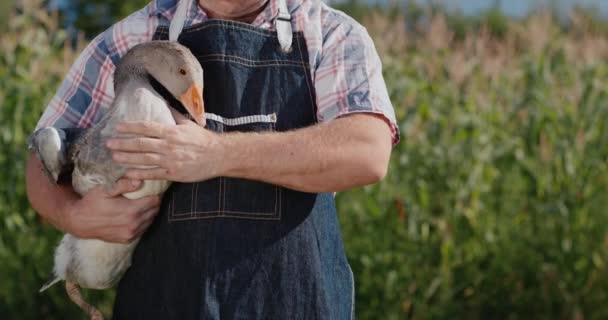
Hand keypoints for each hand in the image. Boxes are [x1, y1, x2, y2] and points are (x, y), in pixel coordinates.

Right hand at [64, 179, 160, 243]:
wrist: (79, 222)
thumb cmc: (92, 203)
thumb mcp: (105, 190)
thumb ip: (123, 185)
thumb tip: (139, 181)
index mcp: (131, 210)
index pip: (155, 201)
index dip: (156, 193)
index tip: (155, 188)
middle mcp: (134, 224)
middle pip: (155, 211)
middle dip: (155, 202)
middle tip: (150, 195)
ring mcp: (131, 234)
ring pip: (151, 221)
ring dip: (150, 212)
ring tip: (145, 204)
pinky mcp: (127, 239)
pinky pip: (143, 230)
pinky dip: (144, 222)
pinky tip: (138, 215)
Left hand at [106, 115, 224, 181]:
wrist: (219, 156)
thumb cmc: (203, 139)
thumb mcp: (189, 124)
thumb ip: (174, 115)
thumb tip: (164, 103)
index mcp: (171, 131)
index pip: (146, 127)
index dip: (130, 127)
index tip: (117, 127)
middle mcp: (168, 145)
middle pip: (140, 144)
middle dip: (122, 143)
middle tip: (108, 143)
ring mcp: (170, 160)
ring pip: (144, 159)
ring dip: (127, 158)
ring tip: (114, 157)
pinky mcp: (174, 173)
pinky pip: (153, 173)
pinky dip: (140, 173)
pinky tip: (128, 173)